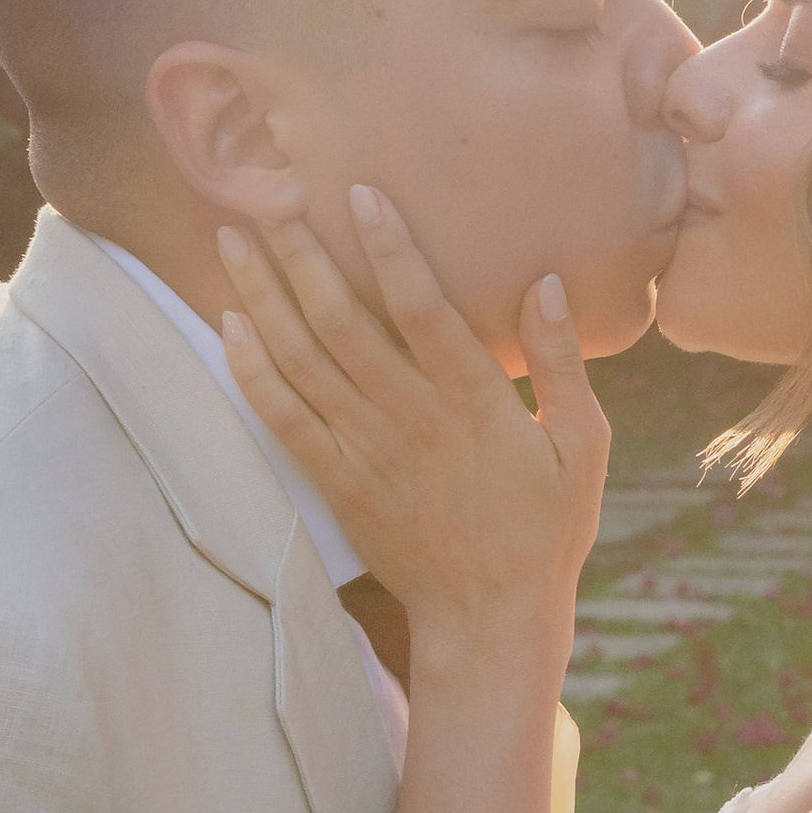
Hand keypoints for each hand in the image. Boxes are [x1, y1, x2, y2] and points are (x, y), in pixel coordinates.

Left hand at [218, 191, 607, 671]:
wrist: (489, 619)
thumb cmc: (544, 529)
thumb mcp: (582, 445)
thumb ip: (561, 363)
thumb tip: (545, 283)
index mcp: (474, 401)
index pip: (423, 308)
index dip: (389, 248)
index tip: (358, 192)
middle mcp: (410, 419)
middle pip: (342, 323)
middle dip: (301, 255)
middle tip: (269, 198)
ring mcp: (366, 452)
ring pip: (301, 361)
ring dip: (262, 296)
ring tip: (231, 240)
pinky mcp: (338, 482)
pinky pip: (283, 419)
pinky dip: (251, 371)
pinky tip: (229, 325)